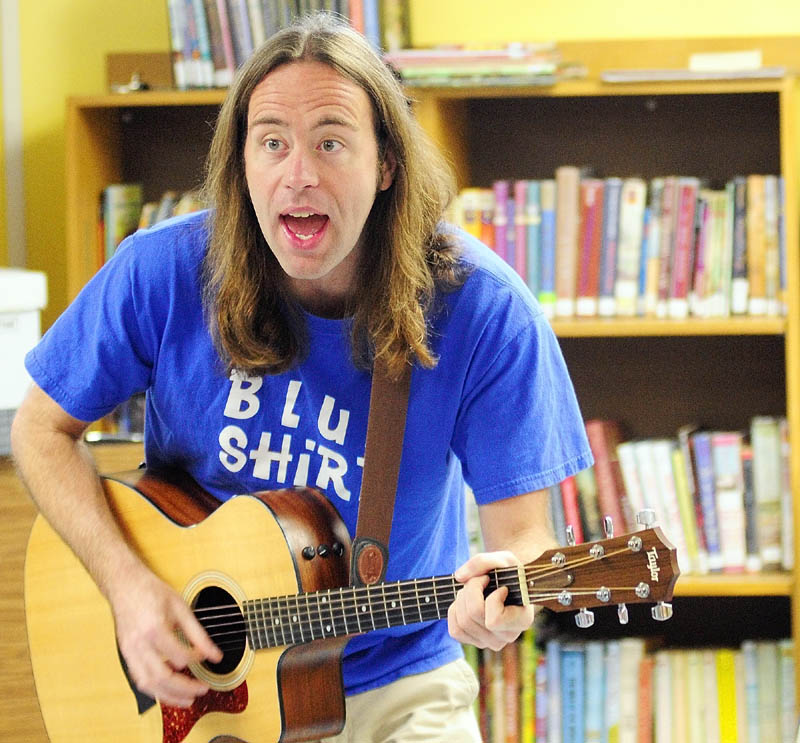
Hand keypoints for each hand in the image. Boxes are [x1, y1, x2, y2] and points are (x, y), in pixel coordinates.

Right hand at [109, 567, 222, 707]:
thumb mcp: (180, 607)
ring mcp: (129, 652)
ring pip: (148, 684)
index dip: (196, 659)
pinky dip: (155, 690)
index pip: (179, 656)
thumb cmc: (152, 592)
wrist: (125, 585)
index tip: (206, 656)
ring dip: (169, 696)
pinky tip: (169, 691)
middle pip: (162, 677)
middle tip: (202, 690)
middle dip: (184, 688)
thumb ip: (198, 633)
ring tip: (188, 699)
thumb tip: (215, 654)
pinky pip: (139, 680)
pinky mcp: (125, 655)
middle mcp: (139, 644)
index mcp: (155, 629)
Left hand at [447, 551, 533, 651]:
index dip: (492, 598)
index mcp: (522, 620)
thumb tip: (459, 577)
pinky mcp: (476, 642)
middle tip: (482, 579)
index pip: (494, 619)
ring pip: (462, 622)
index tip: (501, 587)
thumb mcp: (504, 559)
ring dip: (462, 598)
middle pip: (473, 615)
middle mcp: (508, 636)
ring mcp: (491, 642)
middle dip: (471, 589)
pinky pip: (455, 631)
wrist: (509, 585)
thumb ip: (483, 561)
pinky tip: (466, 602)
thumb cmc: (509, 573)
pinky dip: (454, 611)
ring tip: (474, 589)